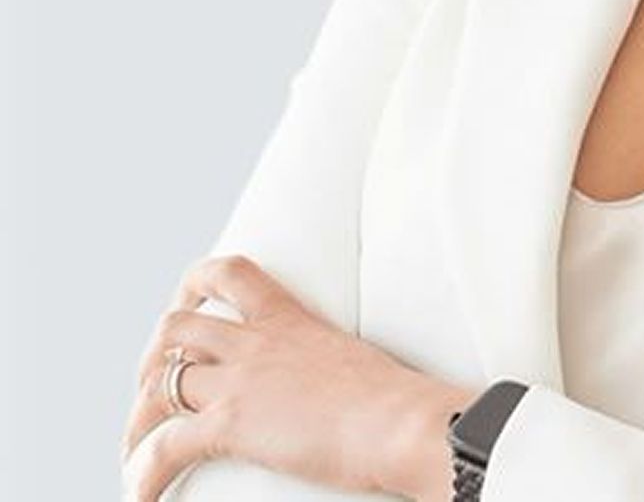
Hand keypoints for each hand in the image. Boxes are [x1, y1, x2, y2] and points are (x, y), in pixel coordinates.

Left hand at [121, 253, 443, 501]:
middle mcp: (256, 340)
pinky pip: (166, 446)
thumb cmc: (395, 399)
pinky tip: (142, 494)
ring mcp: (241, 380)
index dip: (195, 283)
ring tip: (134, 448)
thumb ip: (327, 367)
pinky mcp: (233, 424)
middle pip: (175, 327)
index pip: (231, 272)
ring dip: (136, 418)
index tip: (186, 303)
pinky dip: (143, 473)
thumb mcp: (353, 361)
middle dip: (150, 359)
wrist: (401, 420)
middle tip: (150, 391)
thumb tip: (334, 393)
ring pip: (160, 381)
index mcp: (289, 316)